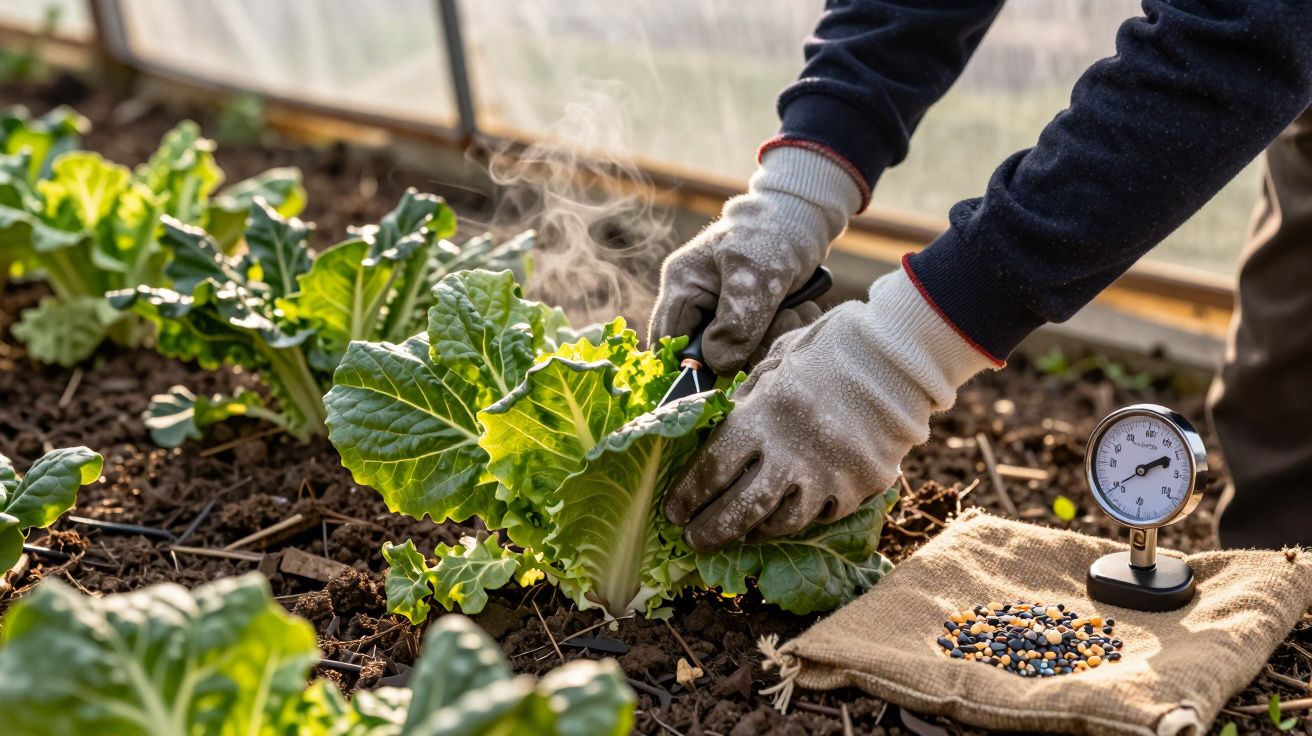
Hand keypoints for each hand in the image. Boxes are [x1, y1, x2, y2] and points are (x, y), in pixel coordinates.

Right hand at [648, 146, 860, 373]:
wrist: (803, 216)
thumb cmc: (774, 235)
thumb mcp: (756, 277)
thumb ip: (736, 322)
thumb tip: (717, 364)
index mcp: (682, 282)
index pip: (668, 339)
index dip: (687, 365)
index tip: (721, 377)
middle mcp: (694, 298)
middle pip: (700, 350)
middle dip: (737, 353)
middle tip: (771, 339)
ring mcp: (718, 306)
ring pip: (730, 349)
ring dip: (764, 343)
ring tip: (792, 316)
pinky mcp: (743, 313)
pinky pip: (752, 341)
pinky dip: (775, 334)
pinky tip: (795, 314)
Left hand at [664, 268, 996, 551]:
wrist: (897, 357)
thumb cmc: (827, 351)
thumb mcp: (772, 367)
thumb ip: (743, 406)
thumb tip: (709, 439)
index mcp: (762, 418)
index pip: (710, 472)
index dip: (686, 498)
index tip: (673, 511)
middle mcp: (791, 454)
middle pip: (738, 512)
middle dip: (710, 532)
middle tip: (695, 539)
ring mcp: (828, 477)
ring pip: (780, 524)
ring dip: (754, 531)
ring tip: (740, 530)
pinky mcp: (859, 489)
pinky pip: (821, 515)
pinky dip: (800, 515)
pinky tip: (787, 510)